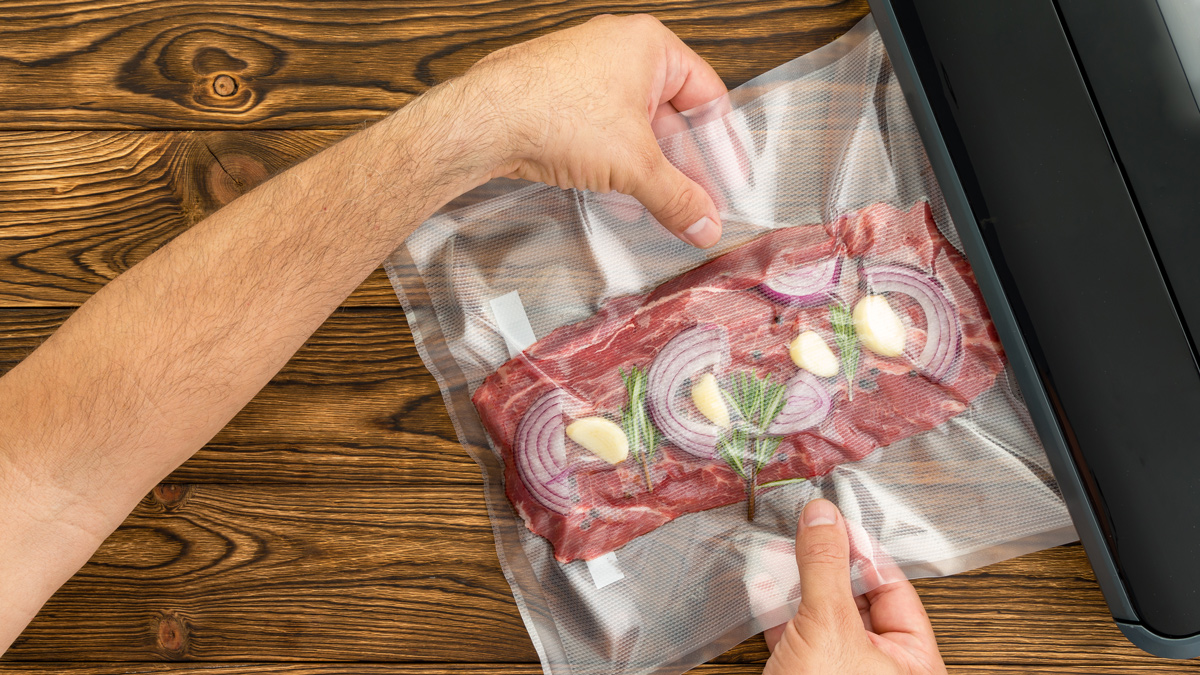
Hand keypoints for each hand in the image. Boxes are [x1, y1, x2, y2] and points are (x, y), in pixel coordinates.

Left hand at [459, 14, 726, 246]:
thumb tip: (704, 221)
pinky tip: (619, 202)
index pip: (706, 95)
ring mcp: (583, 75)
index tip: (728, 179)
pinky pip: (599, 136)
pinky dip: (614, 168)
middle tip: (695, 205)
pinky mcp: (555, 101)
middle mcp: (616, 52)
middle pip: (668, 117)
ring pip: (632, 131)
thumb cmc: (553, 112)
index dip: (720, 144)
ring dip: (648, 174)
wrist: (483, 121)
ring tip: (660, 211)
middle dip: (682, 168)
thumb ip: (677, 197)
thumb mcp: (634, 164)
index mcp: (649, 46)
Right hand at [763, 499, 946, 674]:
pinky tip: (763, 586)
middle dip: (823, 563)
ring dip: (795, 583)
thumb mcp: (827, 624)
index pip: (894, 589)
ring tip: (778, 552)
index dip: (863, 551)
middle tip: (805, 532)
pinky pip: (797, 635)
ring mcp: (842, 671)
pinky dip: (779, 611)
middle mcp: (882, 666)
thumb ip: (825, 566)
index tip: (836, 521)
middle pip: (854, 598)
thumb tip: (823, 517)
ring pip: (822, 615)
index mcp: (912, 661)